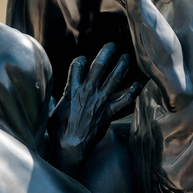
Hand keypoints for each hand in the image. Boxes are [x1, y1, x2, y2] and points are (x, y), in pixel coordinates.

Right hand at [47, 43, 142, 176]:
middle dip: (106, 53)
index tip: (82, 59)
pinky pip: (125, 100)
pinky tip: (140, 84)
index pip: (76, 66)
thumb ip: (56, 101)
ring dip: (121, 66)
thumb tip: (51, 98)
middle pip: (98, 67)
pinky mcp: (109, 112)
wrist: (71, 147)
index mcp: (72, 90)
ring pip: (114, 79)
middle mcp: (88, 92)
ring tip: (126, 57)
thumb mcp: (52, 112)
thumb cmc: (59, 132)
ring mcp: (100, 101)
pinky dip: (134, 91)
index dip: (80, 60)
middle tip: (112, 45)